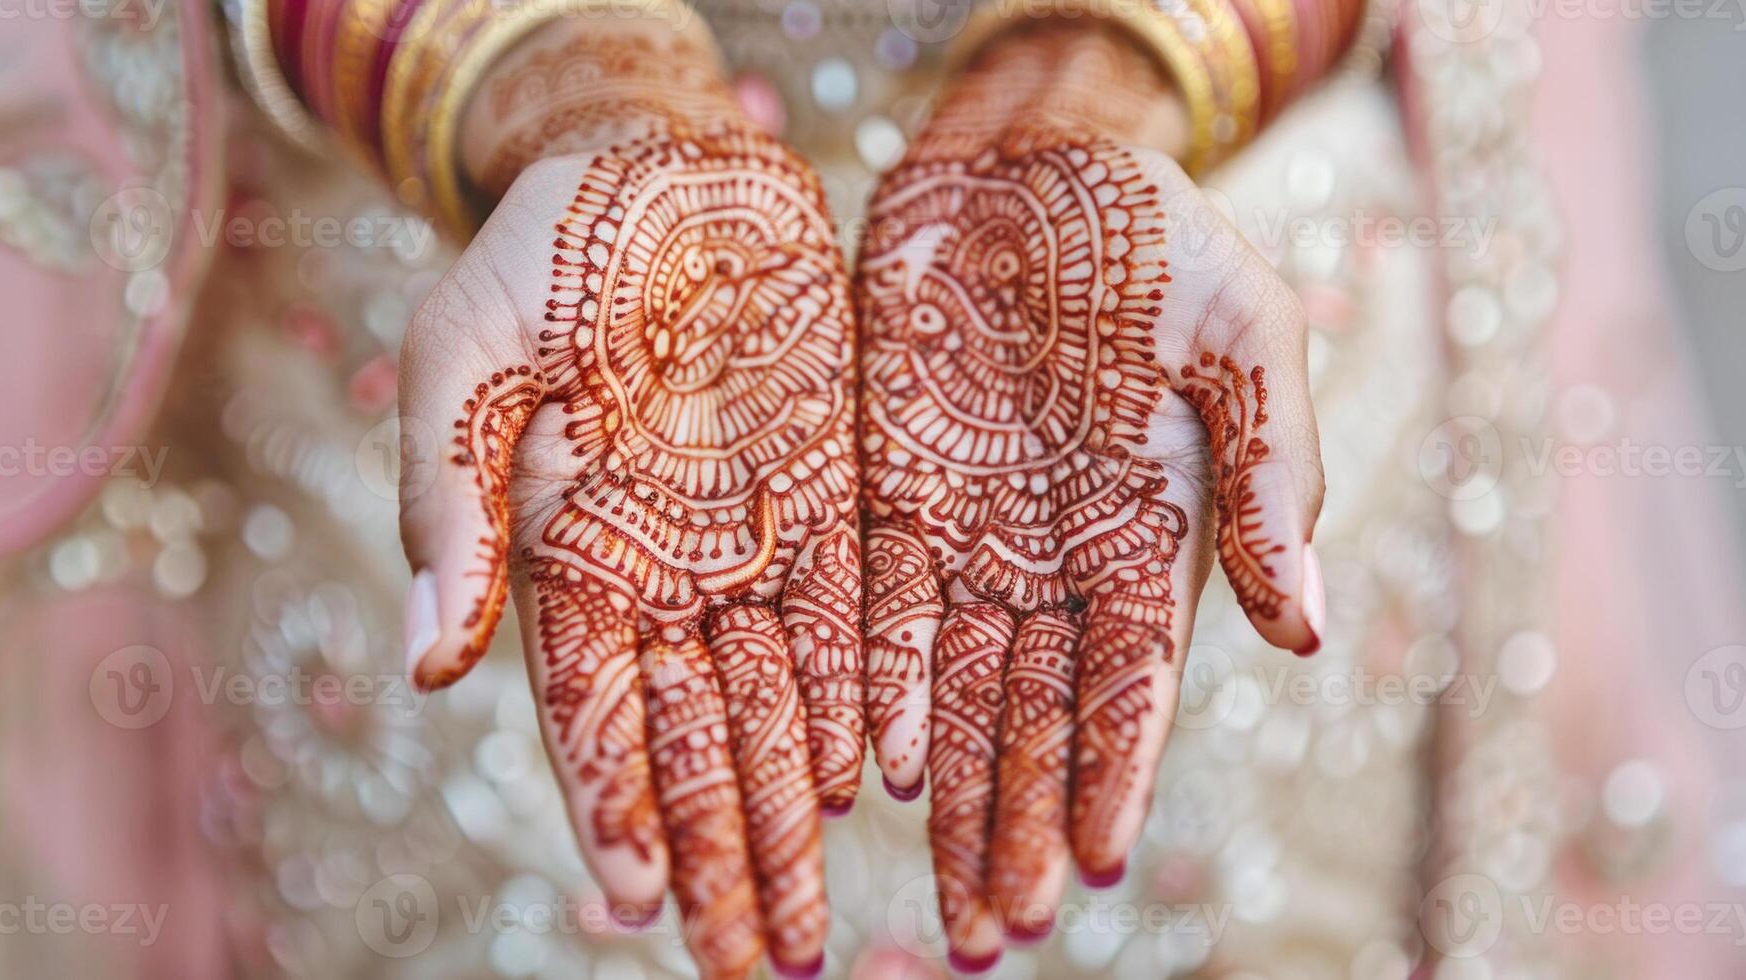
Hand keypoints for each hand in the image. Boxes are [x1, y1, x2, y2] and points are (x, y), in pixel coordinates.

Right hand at [396, 23, 861, 978]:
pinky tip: (875, 787)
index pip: (590, 711)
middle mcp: (665, 571)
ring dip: (794, 819)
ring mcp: (753, 540)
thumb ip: (448, 511)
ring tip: (812, 927)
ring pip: (781, 705)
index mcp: (566, 555)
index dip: (613, 807)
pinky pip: (856, 616)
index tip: (635, 906)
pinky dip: (865, 702)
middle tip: (754, 967)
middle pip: (697, 741)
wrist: (655, 166)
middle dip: (721, 857)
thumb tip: (421, 672)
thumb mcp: (462, 365)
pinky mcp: (835, 494)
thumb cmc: (537, 253)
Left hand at [858, 24, 1325, 967]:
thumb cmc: (1161, 239)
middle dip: (1016, 824)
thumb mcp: (1248, 338)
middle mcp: (1056, 558)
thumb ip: (1275, 481)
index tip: (1090, 870)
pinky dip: (874, 683)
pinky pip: (876, 607)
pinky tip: (868, 762)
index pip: (1131, 687)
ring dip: (947, 793)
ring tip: (937, 894)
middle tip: (992, 931)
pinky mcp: (889, 491)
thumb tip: (1308, 638)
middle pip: (1034, 717)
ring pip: (954, 688)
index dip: (1110, 778)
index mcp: (1153, 536)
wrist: (1034, 160)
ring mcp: (969, 530)